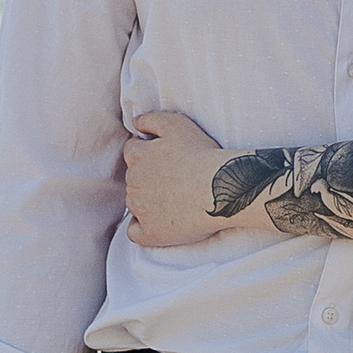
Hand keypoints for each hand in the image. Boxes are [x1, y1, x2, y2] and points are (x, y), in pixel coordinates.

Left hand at [123, 109, 233, 246]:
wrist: (220, 188)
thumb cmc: (201, 154)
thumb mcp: (176, 123)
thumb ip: (150, 119)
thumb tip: (134, 123)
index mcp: (136, 156)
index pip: (132, 153)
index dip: (149, 154)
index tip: (167, 160)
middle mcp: (133, 183)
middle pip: (133, 179)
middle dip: (148, 177)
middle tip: (175, 178)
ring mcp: (140, 209)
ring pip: (134, 204)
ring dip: (147, 201)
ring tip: (175, 198)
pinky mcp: (150, 233)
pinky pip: (135, 232)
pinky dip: (143, 227)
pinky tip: (159, 221)